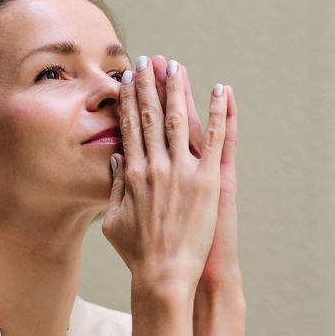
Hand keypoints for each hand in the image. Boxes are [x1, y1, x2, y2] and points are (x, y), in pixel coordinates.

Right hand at [102, 56, 229, 296]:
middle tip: (149, 61)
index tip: (128, 79)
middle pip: (152, 116)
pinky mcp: (208, 181)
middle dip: (150, 85)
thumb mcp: (113, 221)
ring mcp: (183, 172)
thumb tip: (116, 159)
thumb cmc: (138, 254)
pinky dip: (219, 113)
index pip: (130, 127)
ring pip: (181, 120)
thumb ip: (114, 187)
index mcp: (133, 174)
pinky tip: (221, 90)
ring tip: (177, 67)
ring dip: (179, 90)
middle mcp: (156, 166)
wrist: (164, 275)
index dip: (129, 100)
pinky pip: (217, 139)